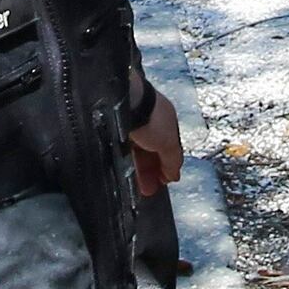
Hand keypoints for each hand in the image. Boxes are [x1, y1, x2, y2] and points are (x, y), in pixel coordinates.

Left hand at [129, 81, 184, 201]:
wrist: (125, 100)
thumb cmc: (150, 114)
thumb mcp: (169, 142)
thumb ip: (173, 160)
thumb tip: (175, 175)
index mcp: (166, 119)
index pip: (168, 147)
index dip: (167, 165)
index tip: (164, 180)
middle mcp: (148, 119)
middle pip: (151, 150)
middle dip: (151, 171)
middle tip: (149, 189)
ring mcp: (129, 122)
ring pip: (135, 150)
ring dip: (138, 170)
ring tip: (138, 186)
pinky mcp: (114, 126)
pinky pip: (121, 148)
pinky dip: (125, 161)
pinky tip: (125, 172)